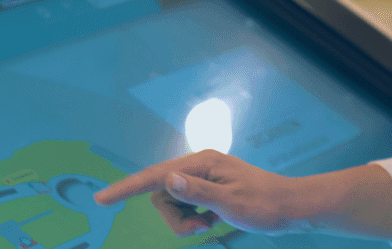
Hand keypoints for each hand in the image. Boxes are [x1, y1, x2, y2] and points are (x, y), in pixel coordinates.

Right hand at [93, 149, 307, 236]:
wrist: (290, 207)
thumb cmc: (264, 205)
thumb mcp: (230, 203)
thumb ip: (197, 192)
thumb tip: (168, 179)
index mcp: (203, 163)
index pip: (156, 175)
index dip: (126, 188)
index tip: (101, 199)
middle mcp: (200, 166)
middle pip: (161, 194)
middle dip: (174, 218)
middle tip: (200, 228)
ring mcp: (204, 178)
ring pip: (171, 204)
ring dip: (184, 222)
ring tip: (209, 226)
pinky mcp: (208, 190)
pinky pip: (185, 208)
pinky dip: (193, 221)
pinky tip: (213, 223)